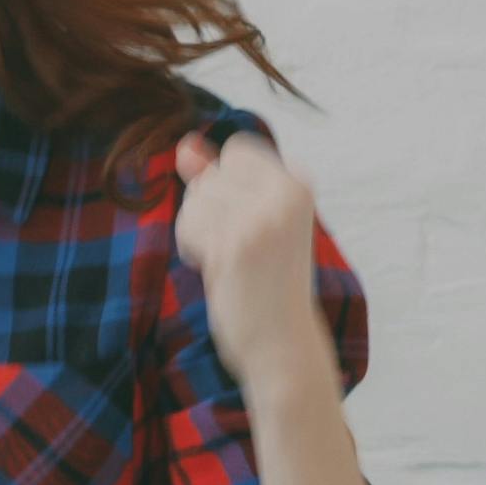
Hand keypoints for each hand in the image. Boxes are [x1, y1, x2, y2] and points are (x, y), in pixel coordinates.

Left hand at [172, 132, 339, 401]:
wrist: (282, 339)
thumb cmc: (265, 279)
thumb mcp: (251, 219)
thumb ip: (216, 178)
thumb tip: (185, 145)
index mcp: (300, 183)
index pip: (237, 150)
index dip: (225, 185)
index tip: (248, 221)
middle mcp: (287, 194)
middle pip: (211, 174)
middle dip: (208, 208)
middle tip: (239, 245)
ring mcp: (263, 218)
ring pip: (196, 198)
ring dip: (198, 230)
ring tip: (230, 259)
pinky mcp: (236, 244)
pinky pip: (189, 225)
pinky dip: (194, 248)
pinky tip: (220, 269)